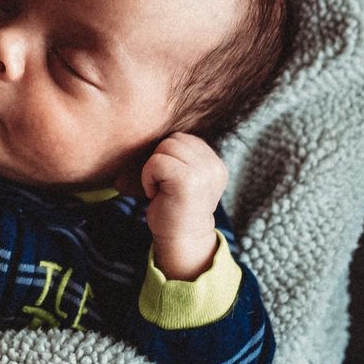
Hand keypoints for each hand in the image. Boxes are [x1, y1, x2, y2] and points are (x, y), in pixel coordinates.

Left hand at [135, 132, 227, 279]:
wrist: (181, 240)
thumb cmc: (173, 208)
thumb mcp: (183, 177)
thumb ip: (180, 155)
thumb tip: (150, 123)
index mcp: (214, 162)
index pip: (183, 138)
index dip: (167, 157)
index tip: (170, 182)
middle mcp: (214, 165)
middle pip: (173, 139)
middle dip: (160, 160)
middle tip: (164, 186)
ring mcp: (204, 172)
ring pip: (164, 148)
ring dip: (153, 169)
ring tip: (161, 189)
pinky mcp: (188, 180)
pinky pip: (156, 162)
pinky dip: (148, 177)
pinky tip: (157, 194)